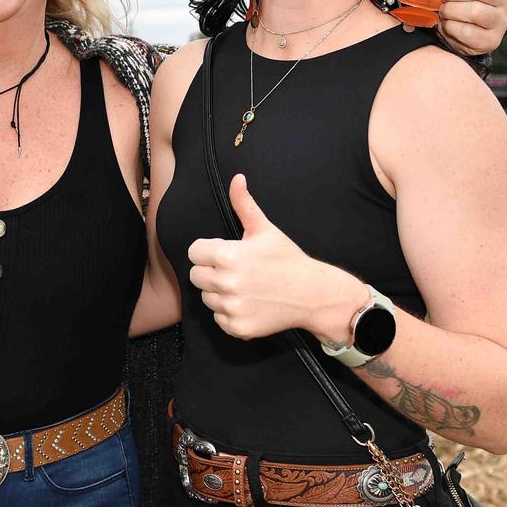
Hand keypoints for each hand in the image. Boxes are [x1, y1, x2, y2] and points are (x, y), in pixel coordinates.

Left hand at [188, 174, 359, 340]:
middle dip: (211, 271)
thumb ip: (243, 204)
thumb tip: (237, 179)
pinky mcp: (238, 327)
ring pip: (206, 298)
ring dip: (219, 293)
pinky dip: (230, 313)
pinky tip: (249, 303)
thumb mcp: (265, 229)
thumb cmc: (288, 259)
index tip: (225, 253)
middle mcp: (227, 283)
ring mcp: (232, 307)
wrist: (312, 294)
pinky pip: (218, 318)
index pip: (194, 252)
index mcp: (228, 256)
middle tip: (236, 270)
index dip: (208, 251)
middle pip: (196, 276)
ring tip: (245, 286)